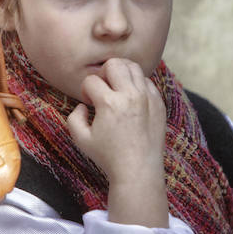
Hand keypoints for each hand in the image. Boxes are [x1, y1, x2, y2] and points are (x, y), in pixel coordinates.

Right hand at [67, 58, 167, 226]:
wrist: (138, 170)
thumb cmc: (108, 157)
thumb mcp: (81, 140)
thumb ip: (74, 118)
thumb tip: (82, 105)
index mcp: (110, 103)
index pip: (91, 80)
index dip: (84, 90)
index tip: (88, 103)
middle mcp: (130, 96)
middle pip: (114, 63)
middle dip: (103, 73)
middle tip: (102, 89)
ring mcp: (147, 98)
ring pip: (133, 67)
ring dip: (121, 73)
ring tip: (116, 88)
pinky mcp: (158, 103)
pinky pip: (147, 81)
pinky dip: (136, 84)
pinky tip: (130, 98)